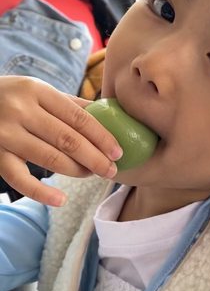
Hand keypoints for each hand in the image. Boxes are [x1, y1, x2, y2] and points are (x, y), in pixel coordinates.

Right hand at [0, 76, 122, 205]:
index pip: (78, 117)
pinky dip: (41, 192)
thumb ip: (70, 104)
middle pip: (67, 139)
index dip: (102, 136)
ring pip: (48, 158)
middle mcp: (20, 110)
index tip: (118, 152)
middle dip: (94, 158)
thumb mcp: (38, 92)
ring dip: (75, 171)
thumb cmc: (12, 98)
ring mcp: (4, 133)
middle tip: (111, 170)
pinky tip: (61, 199)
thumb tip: (111, 115)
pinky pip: (19, 178)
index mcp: (37, 91)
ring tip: (91, 175)